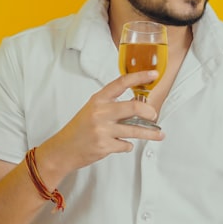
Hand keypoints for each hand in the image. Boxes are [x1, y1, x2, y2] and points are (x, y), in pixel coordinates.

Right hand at [38, 70, 164, 174]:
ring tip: (159, 134)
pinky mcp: (104, 146)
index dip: (139, 77)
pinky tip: (122, 145)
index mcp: (98, 100)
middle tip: (154, 115)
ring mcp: (102, 130)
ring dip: (150, 133)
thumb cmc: (79, 129)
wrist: (63, 149)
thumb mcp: (93, 110)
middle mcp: (100, 113)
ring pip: (134, 130)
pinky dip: (127, 146)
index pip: (121, 83)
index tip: (153, 74)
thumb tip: (138, 103)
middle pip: (133, 107)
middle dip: (149, 111)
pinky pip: (126, 145)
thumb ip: (112, 106)